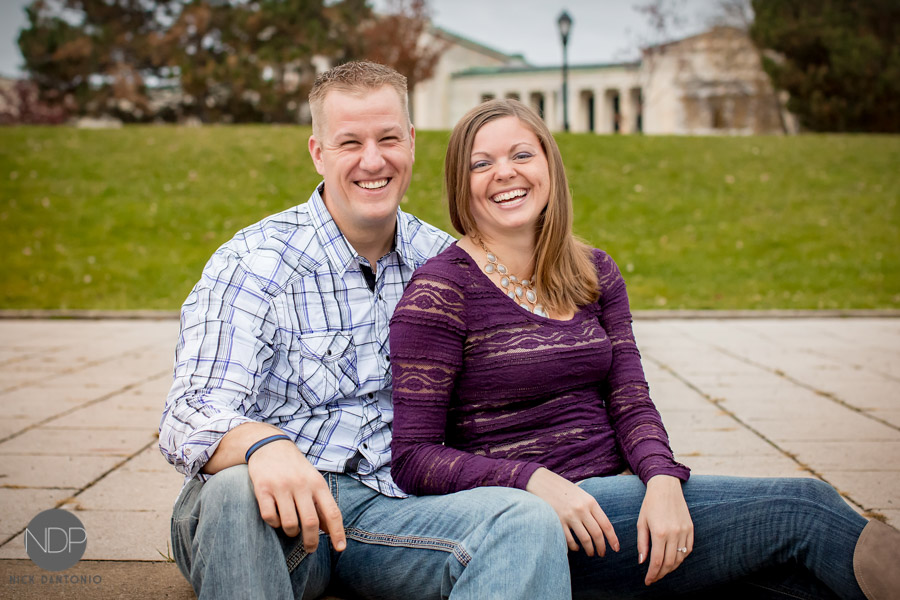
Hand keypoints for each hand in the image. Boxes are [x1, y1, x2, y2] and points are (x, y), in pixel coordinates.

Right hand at [247, 437, 345, 553]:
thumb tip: (329, 529)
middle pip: (310, 522)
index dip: (338, 532)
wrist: (270, 445)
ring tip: (291, 529)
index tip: (340, 548)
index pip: (332, 512)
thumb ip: (321, 503)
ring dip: (291, 533)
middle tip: (310, 549)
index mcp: (317, 483)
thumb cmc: (295, 468)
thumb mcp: (313, 480)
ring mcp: (281, 486)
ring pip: (289, 523)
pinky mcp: (263, 488)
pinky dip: (274, 523)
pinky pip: (270, 517)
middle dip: (311, 541)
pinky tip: (276, 519)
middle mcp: (301, 485)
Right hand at [526, 468, 619, 556]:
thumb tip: (602, 528)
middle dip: (601, 547)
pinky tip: (576, 547)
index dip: (613, 539)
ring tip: (590, 553)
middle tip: (602, 554)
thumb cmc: (564, 489)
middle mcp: (581, 509)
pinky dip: (574, 547)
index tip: (616, 548)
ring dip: (589, 549)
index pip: (606, 524)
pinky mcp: (558, 521)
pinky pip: (569, 540)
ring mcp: (569, 516)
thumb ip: (591, 508)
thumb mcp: (581, 494)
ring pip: (585, 539)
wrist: (542, 482)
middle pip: (597, 534)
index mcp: (590, 502)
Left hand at [637, 475, 692, 585]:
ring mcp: (684, 531)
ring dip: (671, 568)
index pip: (657, 561)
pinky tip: (674, 560)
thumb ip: (642, 544)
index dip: (652, 574)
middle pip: (670, 563)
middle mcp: (674, 534)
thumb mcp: (641, 523)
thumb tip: (642, 562)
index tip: (647, 581)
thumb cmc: (650, 504)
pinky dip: (681, 557)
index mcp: (659, 533)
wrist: (666, 487)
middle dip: (661, 574)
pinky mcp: (691, 529)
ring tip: (662, 571)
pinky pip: (688, 549)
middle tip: (654, 578)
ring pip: (680, 558)